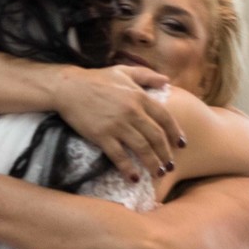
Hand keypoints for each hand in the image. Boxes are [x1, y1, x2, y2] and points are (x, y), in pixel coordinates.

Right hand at [51, 65, 182, 181]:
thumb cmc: (95, 79)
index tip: (181, 145)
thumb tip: (166, 81)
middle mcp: (132, 112)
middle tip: (170, 165)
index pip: (165, 118)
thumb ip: (147, 76)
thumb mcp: (123, 71)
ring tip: (158, 173)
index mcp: (139, 97)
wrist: (67, 87)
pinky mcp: (101, 136)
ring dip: (152, 163)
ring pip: (142, 148)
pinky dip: (128, 168)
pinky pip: (119, 156)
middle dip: (166, 153)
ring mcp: (117, 125)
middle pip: (156, 137)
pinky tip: (134, 177)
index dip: (176, 133)